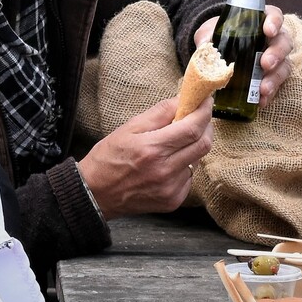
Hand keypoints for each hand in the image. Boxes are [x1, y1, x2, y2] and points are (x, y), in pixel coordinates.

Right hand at [78, 96, 213, 218]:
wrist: (95, 194)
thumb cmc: (108, 158)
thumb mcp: (129, 128)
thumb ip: (159, 113)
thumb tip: (183, 100)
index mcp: (152, 149)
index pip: (192, 128)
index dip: (204, 112)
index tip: (206, 101)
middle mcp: (164, 171)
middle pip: (203, 145)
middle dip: (206, 127)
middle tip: (198, 117)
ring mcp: (170, 189)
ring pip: (197, 161)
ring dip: (193, 146)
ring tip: (175, 142)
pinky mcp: (172, 201)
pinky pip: (189, 177)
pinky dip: (185, 166)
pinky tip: (168, 164)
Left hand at [193, 5, 292, 104]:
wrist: (219, 51)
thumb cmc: (219, 35)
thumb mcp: (210, 31)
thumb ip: (206, 35)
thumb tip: (204, 46)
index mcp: (261, 21)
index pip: (275, 16)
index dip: (275, 22)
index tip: (268, 30)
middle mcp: (273, 39)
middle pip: (284, 42)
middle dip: (277, 54)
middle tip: (265, 64)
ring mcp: (276, 58)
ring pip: (284, 65)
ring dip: (275, 77)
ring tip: (263, 89)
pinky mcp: (272, 76)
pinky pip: (276, 85)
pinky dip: (270, 94)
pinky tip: (261, 101)